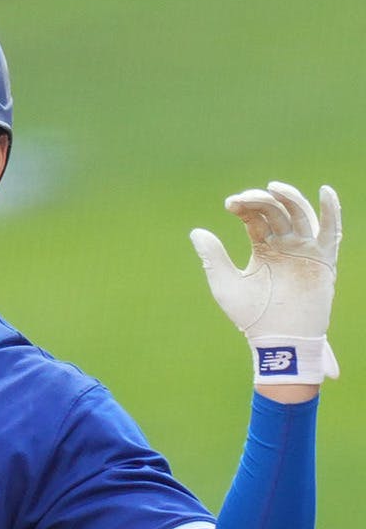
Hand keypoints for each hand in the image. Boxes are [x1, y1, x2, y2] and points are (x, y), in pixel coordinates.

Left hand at [190, 181, 340, 384]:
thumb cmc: (251, 316)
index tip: (229, 204)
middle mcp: (286, 245)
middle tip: (243, 199)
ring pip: (299, 214)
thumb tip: (196, 232)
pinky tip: (325, 192)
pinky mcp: (323, 260)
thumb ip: (213, 258)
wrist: (278, 340)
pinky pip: (332, 231)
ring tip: (272, 188)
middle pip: (276, 211)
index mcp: (263, 247)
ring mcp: (305, 250)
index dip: (244, 206)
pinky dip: (331, 210)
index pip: (255, 217)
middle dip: (260, 201)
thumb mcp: (226, 284)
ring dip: (288, 197)